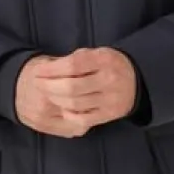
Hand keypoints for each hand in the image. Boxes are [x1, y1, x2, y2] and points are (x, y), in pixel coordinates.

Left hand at [15, 48, 137, 138]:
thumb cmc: (109, 65)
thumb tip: (48, 69)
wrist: (136, 81)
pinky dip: (69, 115)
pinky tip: (62, 108)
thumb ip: (76, 59)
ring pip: (75, 104)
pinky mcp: (108, 115)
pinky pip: (83, 119)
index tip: (38, 71)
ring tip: (47, 94)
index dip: (51, 70)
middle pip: (71, 87)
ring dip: (55, 100)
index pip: (72, 66)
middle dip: (49, 86)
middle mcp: (109, 80)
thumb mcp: (97, 53)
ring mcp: (109, 99)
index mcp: (104, 60)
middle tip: (37, 84)